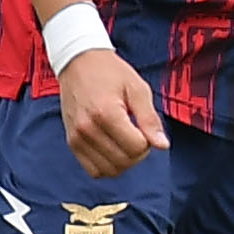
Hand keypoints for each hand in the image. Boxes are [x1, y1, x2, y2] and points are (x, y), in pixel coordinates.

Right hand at [58, 49, 168, 179]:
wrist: (79, 62)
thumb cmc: (111, 73)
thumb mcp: (137, 89)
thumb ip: (150, 119)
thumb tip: (162, 145)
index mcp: (106, 113)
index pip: (136, 147)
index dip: (148, 142)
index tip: (144, 127)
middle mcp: (88, 129)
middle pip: (123, 161)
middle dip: (138, 153)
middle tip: (138, 134)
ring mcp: (77, 138)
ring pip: (109, 170)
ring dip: (124, 162)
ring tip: (125, 141)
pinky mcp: (71, 142)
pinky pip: (93, 170)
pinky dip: (107, 166)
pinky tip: (113, 149)